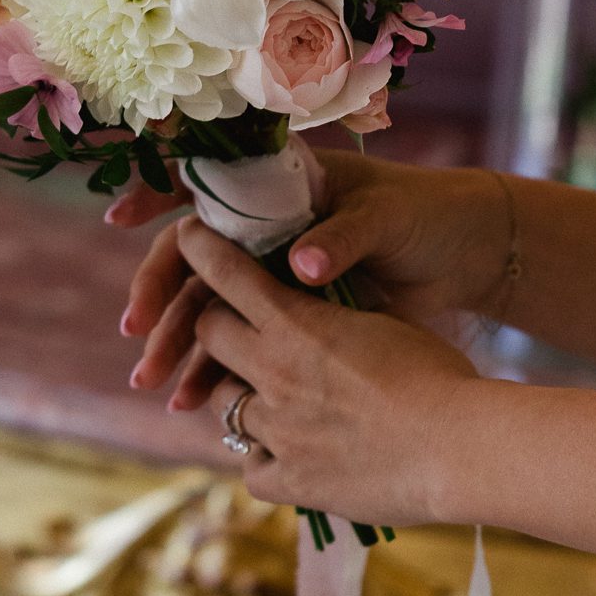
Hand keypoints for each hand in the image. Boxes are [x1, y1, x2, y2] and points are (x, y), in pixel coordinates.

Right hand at [112, 150, 510, 402]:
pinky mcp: (299, 324)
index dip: (158, 199)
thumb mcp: (388, 218)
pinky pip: (246, 350)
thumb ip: (341, 238)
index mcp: (281, 193)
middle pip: (195, 266)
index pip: (206, 192)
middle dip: (159, 300)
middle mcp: (268, 235)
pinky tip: (197, 402)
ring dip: (181, 348)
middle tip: (138, 337)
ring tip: (158, 386)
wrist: (474, 257)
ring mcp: (279, 280)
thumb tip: (300, 264)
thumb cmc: (428, 218)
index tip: (121, 218)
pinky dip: (219, 375)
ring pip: (212, 315)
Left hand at [178, 217, 478, 525]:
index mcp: (297, 324)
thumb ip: (340, 316)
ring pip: (224, 405)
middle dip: (217, 326)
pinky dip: (266, 460)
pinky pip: (252, 468)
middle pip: (210, 334)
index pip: (226, 274)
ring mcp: (278, 430)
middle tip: (235, 328)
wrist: (461, 445)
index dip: (201, 250)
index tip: (186, 236)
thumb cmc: (440, 375)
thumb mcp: (386, 325)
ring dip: (242, 396)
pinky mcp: (291, 481)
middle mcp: (274, 373)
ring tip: (273, 399)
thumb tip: (325, 310)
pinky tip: (290, 456)